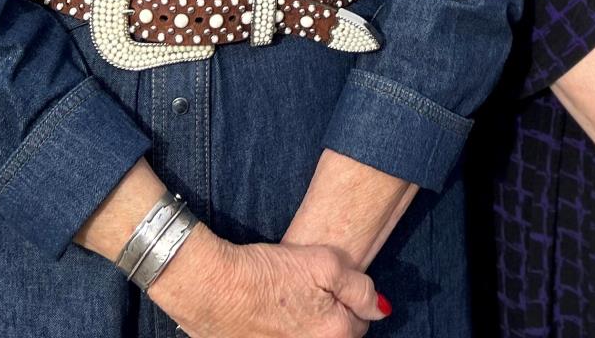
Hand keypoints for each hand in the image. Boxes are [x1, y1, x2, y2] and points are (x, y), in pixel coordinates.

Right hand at [147, 227, 388, 337]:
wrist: (212, 286)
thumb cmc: (267, 271)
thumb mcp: (325, 263)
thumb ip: (361, 288)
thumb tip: (382, 310)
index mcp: (334, 333)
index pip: (361, 323)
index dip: (350, 300)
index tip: (331, 285)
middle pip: (335, 335)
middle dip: (330, 316)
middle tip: (307, 291)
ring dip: (306, 324)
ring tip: (286, 301)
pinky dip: (283, 330)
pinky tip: (269, 313)